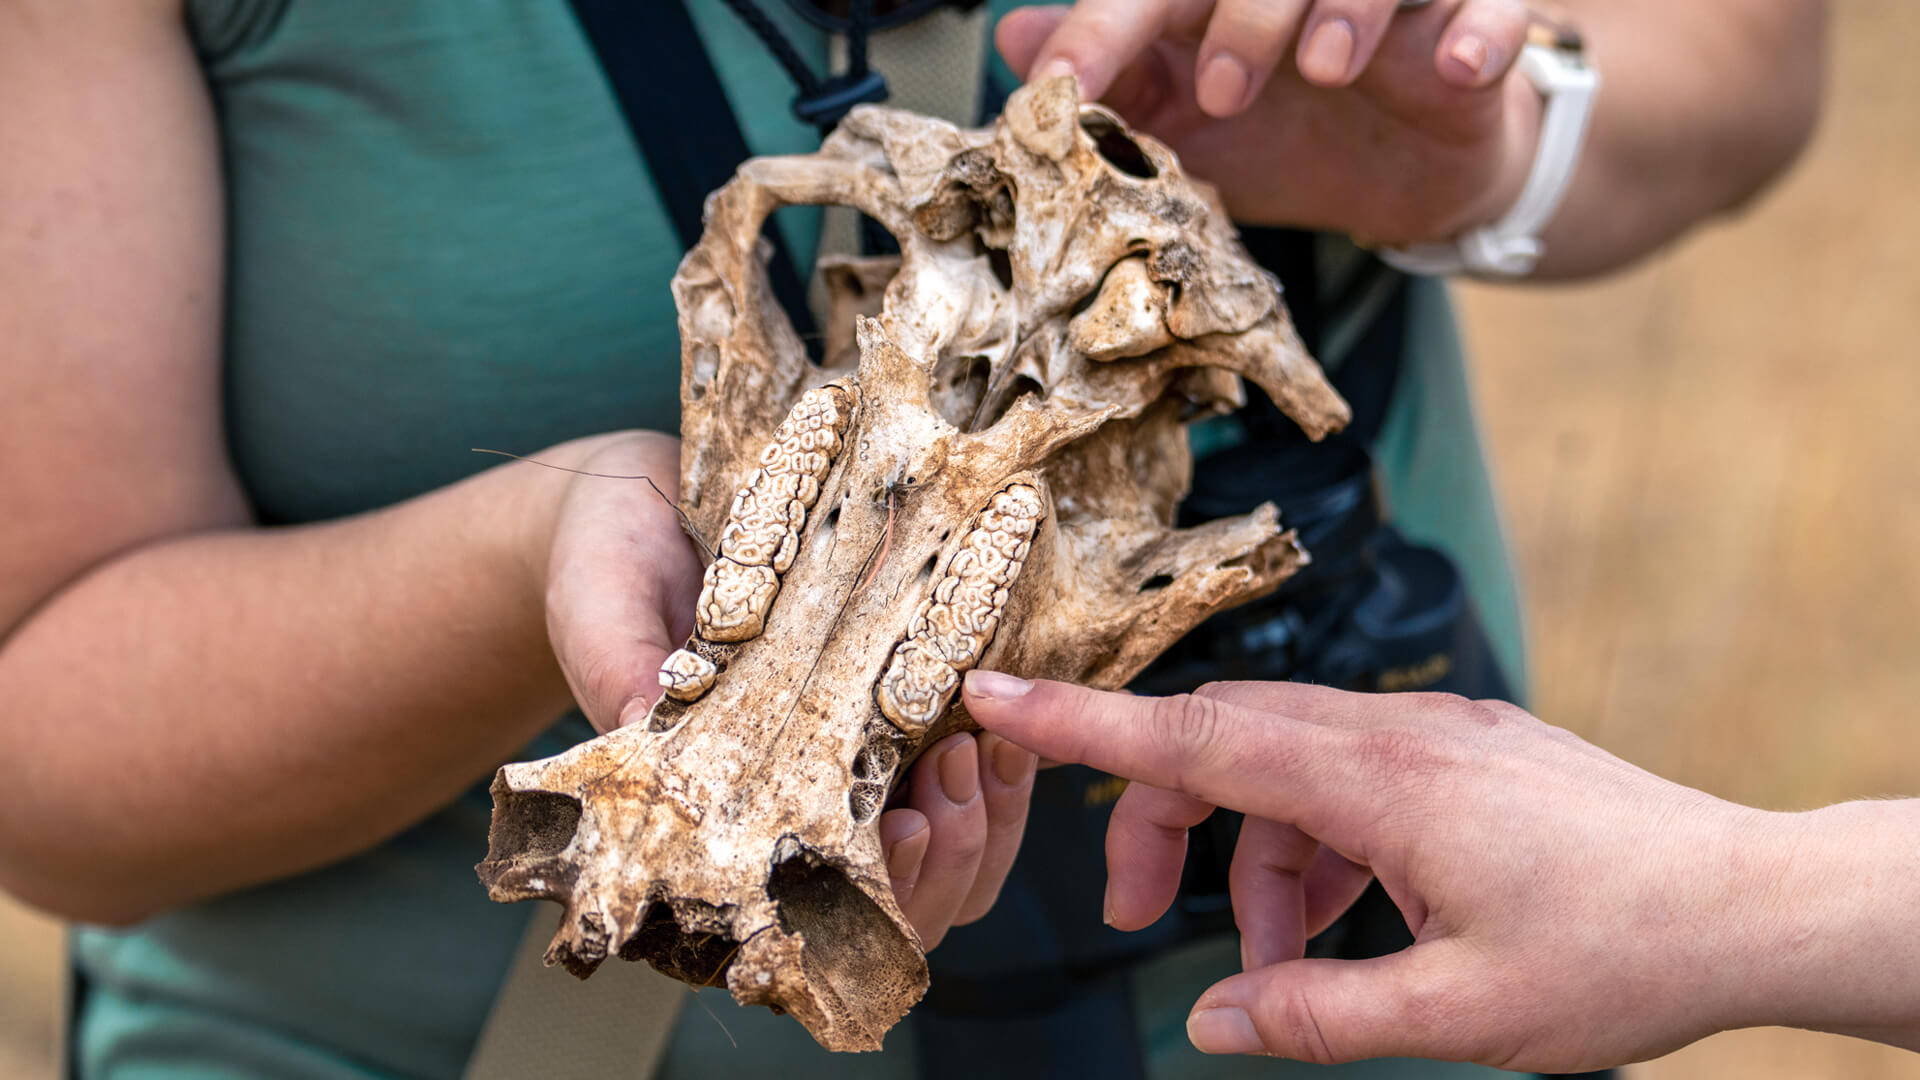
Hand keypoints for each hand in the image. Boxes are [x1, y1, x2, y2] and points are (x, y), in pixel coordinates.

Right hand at [535, 434, 1035, 944]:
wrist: (636, 510)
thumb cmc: (602, 568)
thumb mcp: (598, 607)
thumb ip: (618, 666)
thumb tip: (641, 717)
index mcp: (704, 825)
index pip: (789, 913)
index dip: (857, 899)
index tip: (899, 828)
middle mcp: (785, 819)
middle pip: (891, 908)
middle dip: (945, 854)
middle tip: (956, 771)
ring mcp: (847, 779)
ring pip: (945, 858)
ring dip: (983, 816)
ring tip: (983, 744)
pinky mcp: (892, 724)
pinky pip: (964, 780)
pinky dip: (998, 764)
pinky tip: (1005, 715)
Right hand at [962, 671, 1810, 1070]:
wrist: (1753, 901)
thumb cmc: (1624, 949)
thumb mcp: (1458, 1009)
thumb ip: (1319, 1012)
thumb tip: (1216, 1021)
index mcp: (1380, 780)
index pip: (1195, 735)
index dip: (1081, 720)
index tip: (996, 693)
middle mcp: (1397, 735)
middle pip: (1226, 747)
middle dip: (1163, 827)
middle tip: (1132, 918)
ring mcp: (1433, 738)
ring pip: (1287, 771)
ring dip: (1254, 865)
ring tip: (1279, 973)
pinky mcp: (1462, 757)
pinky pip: (1349, 785)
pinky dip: (1318, 854)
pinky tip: (1341, 933)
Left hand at [996, 0, 1540, 243]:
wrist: (1407, 177)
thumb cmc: (1290, 132)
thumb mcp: (1187, 122)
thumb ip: (1112, 80)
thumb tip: (1012, 42)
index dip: (1105, 29)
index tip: (1063, 89)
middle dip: (1243, 14)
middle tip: (1224, 92)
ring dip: (1353, 6)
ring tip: (1329, 70)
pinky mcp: (1482, 17)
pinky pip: (1498, 2)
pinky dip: (1483, 28)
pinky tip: (1457, 67)